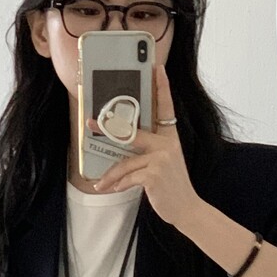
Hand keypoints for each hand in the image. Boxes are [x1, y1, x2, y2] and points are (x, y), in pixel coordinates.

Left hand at [87, 63, 202, 230]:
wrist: (186, 208)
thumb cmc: (171, 186)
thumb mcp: (164, 163)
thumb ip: (149, 151)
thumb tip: (123, 147)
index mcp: (170, 137)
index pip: (165, 107)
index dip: (162, 87)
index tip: (158, 68)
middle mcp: (167, 144)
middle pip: (132, 132)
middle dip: (108, 128)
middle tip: (90, 123)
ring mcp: (161, 158)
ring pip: (125, 162)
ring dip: (110, 175)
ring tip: (100, 182)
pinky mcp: (154, 174)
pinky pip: (128, 177)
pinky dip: (118, 185)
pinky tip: (113, 190)